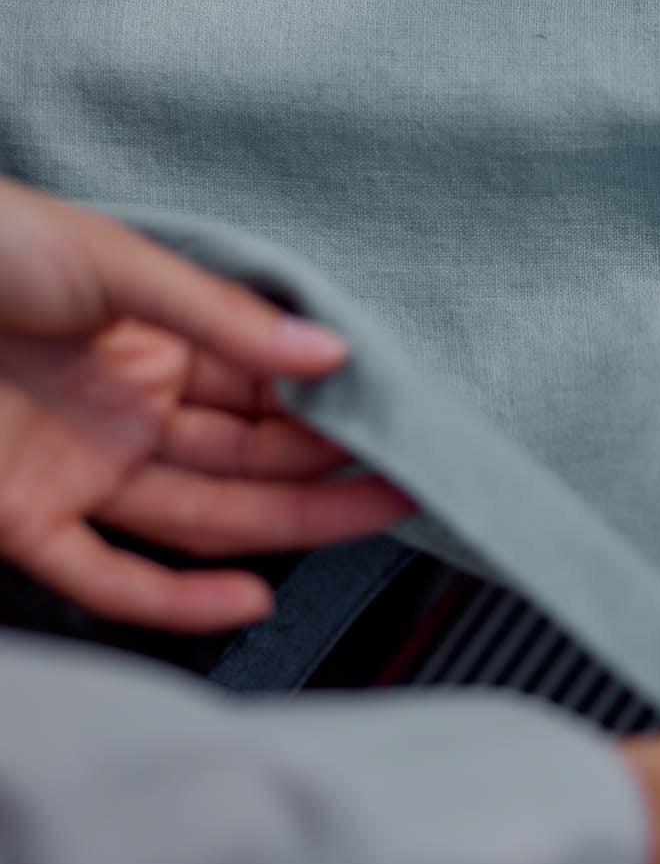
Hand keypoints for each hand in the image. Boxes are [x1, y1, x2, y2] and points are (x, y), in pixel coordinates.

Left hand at [0, 177, 413, 631]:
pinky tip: (248, 601)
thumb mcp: (117, 263)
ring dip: (287, 526)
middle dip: (333, 468)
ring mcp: (81, 467)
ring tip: (378, 521)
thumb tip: (334, 353)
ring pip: (203, 513)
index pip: (266, 383)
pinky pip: (109, 576)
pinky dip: (174, 601)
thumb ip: (225, 319)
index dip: (333, 401)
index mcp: (154, 338)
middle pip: (250, 454)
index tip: (405, 414)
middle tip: (416, 476)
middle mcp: (128, 408)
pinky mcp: (22, 522)